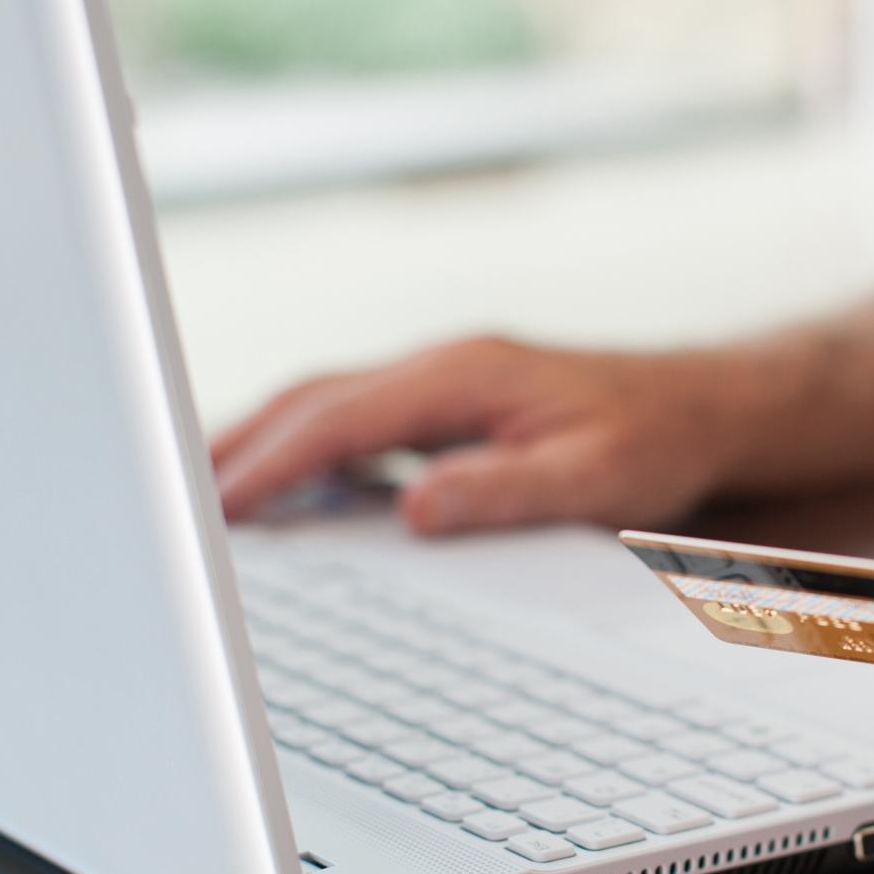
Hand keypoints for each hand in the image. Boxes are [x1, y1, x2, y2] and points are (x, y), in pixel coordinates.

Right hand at [211, 336, 752, 532]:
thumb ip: (504, 492)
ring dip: (262, 442)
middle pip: (313, 399)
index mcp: (465, 376)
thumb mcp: (593, 476)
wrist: (705, 406)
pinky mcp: (451, 402)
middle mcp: (443, 365)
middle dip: (237, 445)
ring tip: (201, 494)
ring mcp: (443, 379)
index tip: (219, 506)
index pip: (341, 420)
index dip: (273, 464)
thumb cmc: (655, 440)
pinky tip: (286, 489)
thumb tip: (415, 507)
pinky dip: (306, 448)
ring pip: (327, 403)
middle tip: (169, 497)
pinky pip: (357, 419)